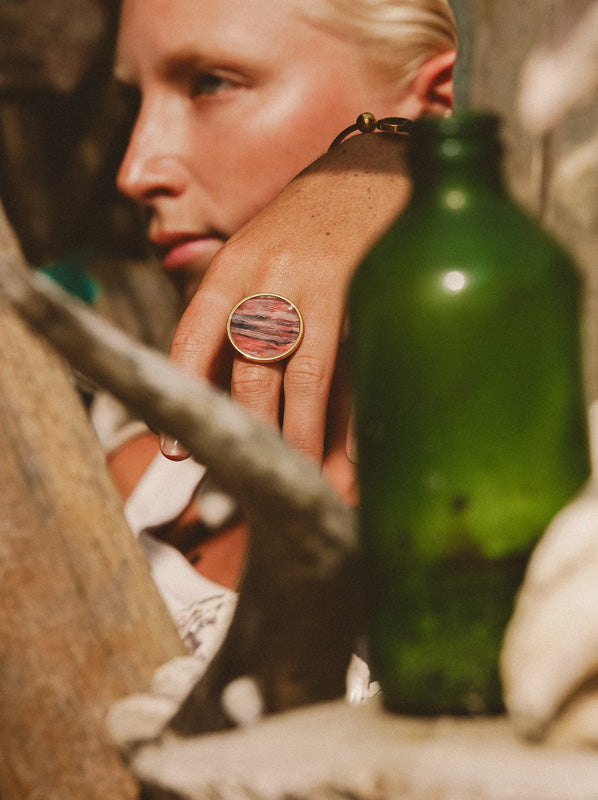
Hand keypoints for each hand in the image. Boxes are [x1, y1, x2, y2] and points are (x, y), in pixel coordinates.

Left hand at [163, 133, 411, 498]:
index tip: (178, 451)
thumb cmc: (310, 217)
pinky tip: (350, 452)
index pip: (195, 340)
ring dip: (303, 438)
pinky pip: (355, 369)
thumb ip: (237, 305)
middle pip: (251, 374)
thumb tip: (221, 376)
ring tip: (308, 484)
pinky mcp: (365, 295)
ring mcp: (319, 288)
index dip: (187, 401)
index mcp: (233, 267)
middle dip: (253, 434)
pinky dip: (351, 417)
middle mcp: (268, 279)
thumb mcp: (257, 248)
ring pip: (303, 381)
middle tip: (255, 483)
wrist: (374, 166)